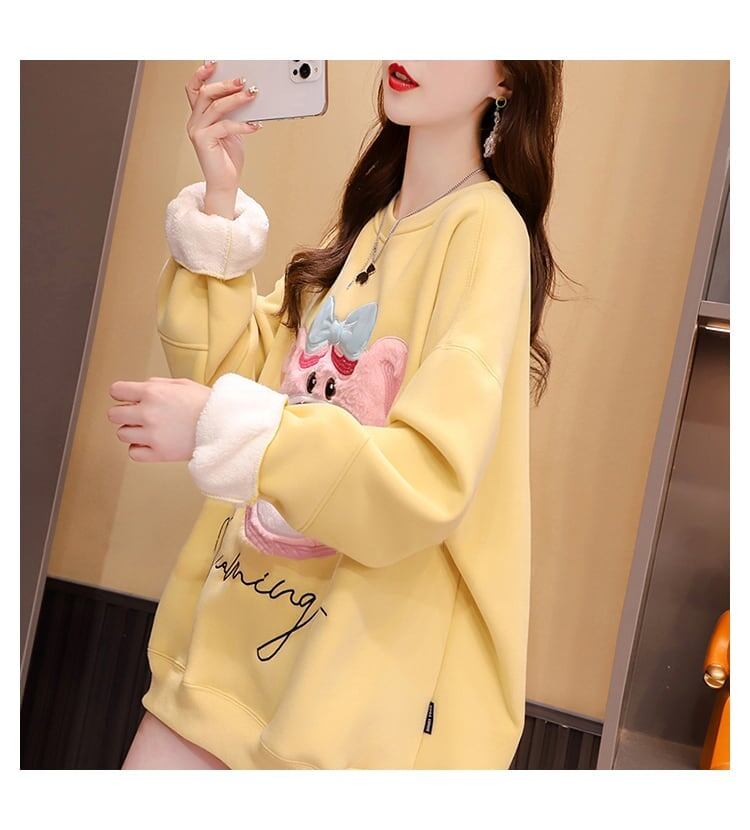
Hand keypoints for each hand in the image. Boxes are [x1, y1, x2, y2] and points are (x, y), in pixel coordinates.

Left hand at [107, 377, 211, 462]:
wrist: (224, 425)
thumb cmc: (207, 404)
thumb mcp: (182, 384)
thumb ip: (157, 384)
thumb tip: (140, 389)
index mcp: (152, 393)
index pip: (116, 390)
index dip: (121, 394)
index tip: (127, 397)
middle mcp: (147, 413)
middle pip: (113, 415)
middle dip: (124, 413)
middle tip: (138, 415)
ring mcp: (152, 435)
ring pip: (122, 434)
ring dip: (132, 431)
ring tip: (149, 430)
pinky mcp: (159, 453)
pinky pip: (133, 453)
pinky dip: (139, 449)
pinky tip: (150, 443)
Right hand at [185, 61, 261, 198]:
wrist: (225, 184)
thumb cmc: (228, 159)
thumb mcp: (232, 131)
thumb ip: (233, 114)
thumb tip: (247, 95)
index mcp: (199, 116)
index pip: (195, 89)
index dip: (202, 74)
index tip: (215, 62)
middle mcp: (195, 121)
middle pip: (206, 93)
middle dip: (225, 84)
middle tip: (243, 80)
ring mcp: (197, 131)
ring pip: (215, 106)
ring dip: (236, 99)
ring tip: (252, 95)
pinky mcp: (203, 141)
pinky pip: (224, 126)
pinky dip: (242, 124)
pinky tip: (255, 125)